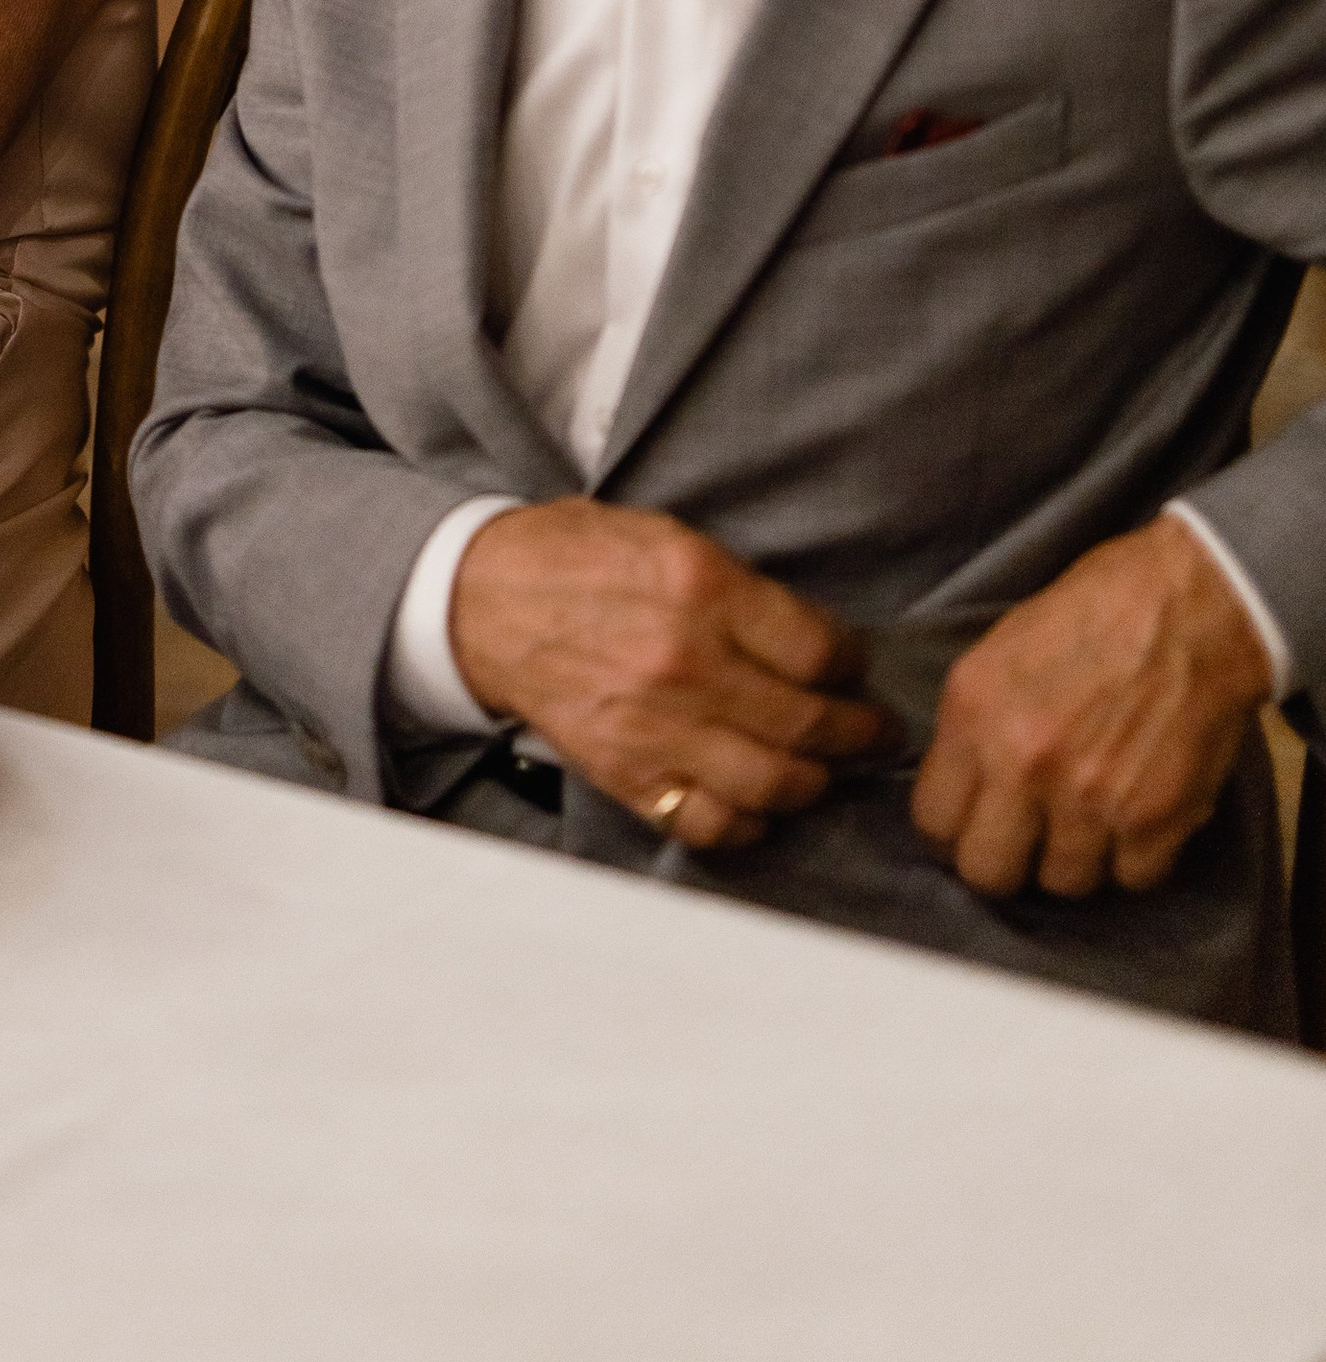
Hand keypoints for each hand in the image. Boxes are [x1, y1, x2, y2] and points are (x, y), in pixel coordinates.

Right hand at [450, 501, 890, 851]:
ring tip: (824, 770)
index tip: (858, 668)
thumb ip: (745, 591)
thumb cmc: (579, 558)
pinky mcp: (628, 773)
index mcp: (702, 588)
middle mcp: (687, 662)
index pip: (821, 650)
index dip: (854, 664)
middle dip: (860, 734)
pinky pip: (710, 822)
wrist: (486, 601)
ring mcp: (657, 726)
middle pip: (810, 723)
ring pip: (774, 782)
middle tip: (875, 734)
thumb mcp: (670, 538)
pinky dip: (747, 823)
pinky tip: (758, 803)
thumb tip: (818, 640)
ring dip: (814, 782)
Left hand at [909, 518, 1271, 898]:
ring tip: (1087, 820)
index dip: (952, 829)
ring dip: (1074, 858)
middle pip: (988, 873)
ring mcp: (1092, 801)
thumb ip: (974, 726)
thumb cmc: (1093, 610)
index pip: (933, 822)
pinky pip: (1130, 879)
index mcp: (975, 715)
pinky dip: (1134, 857)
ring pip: (1063, 884)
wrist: (1191, 606)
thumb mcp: (999, 651)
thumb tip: (963, 788)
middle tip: (1025, 836)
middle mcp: (1025, 766)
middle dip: (1004, 861)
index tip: (972, 823)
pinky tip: (1134, 816)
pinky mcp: (1156, 822)